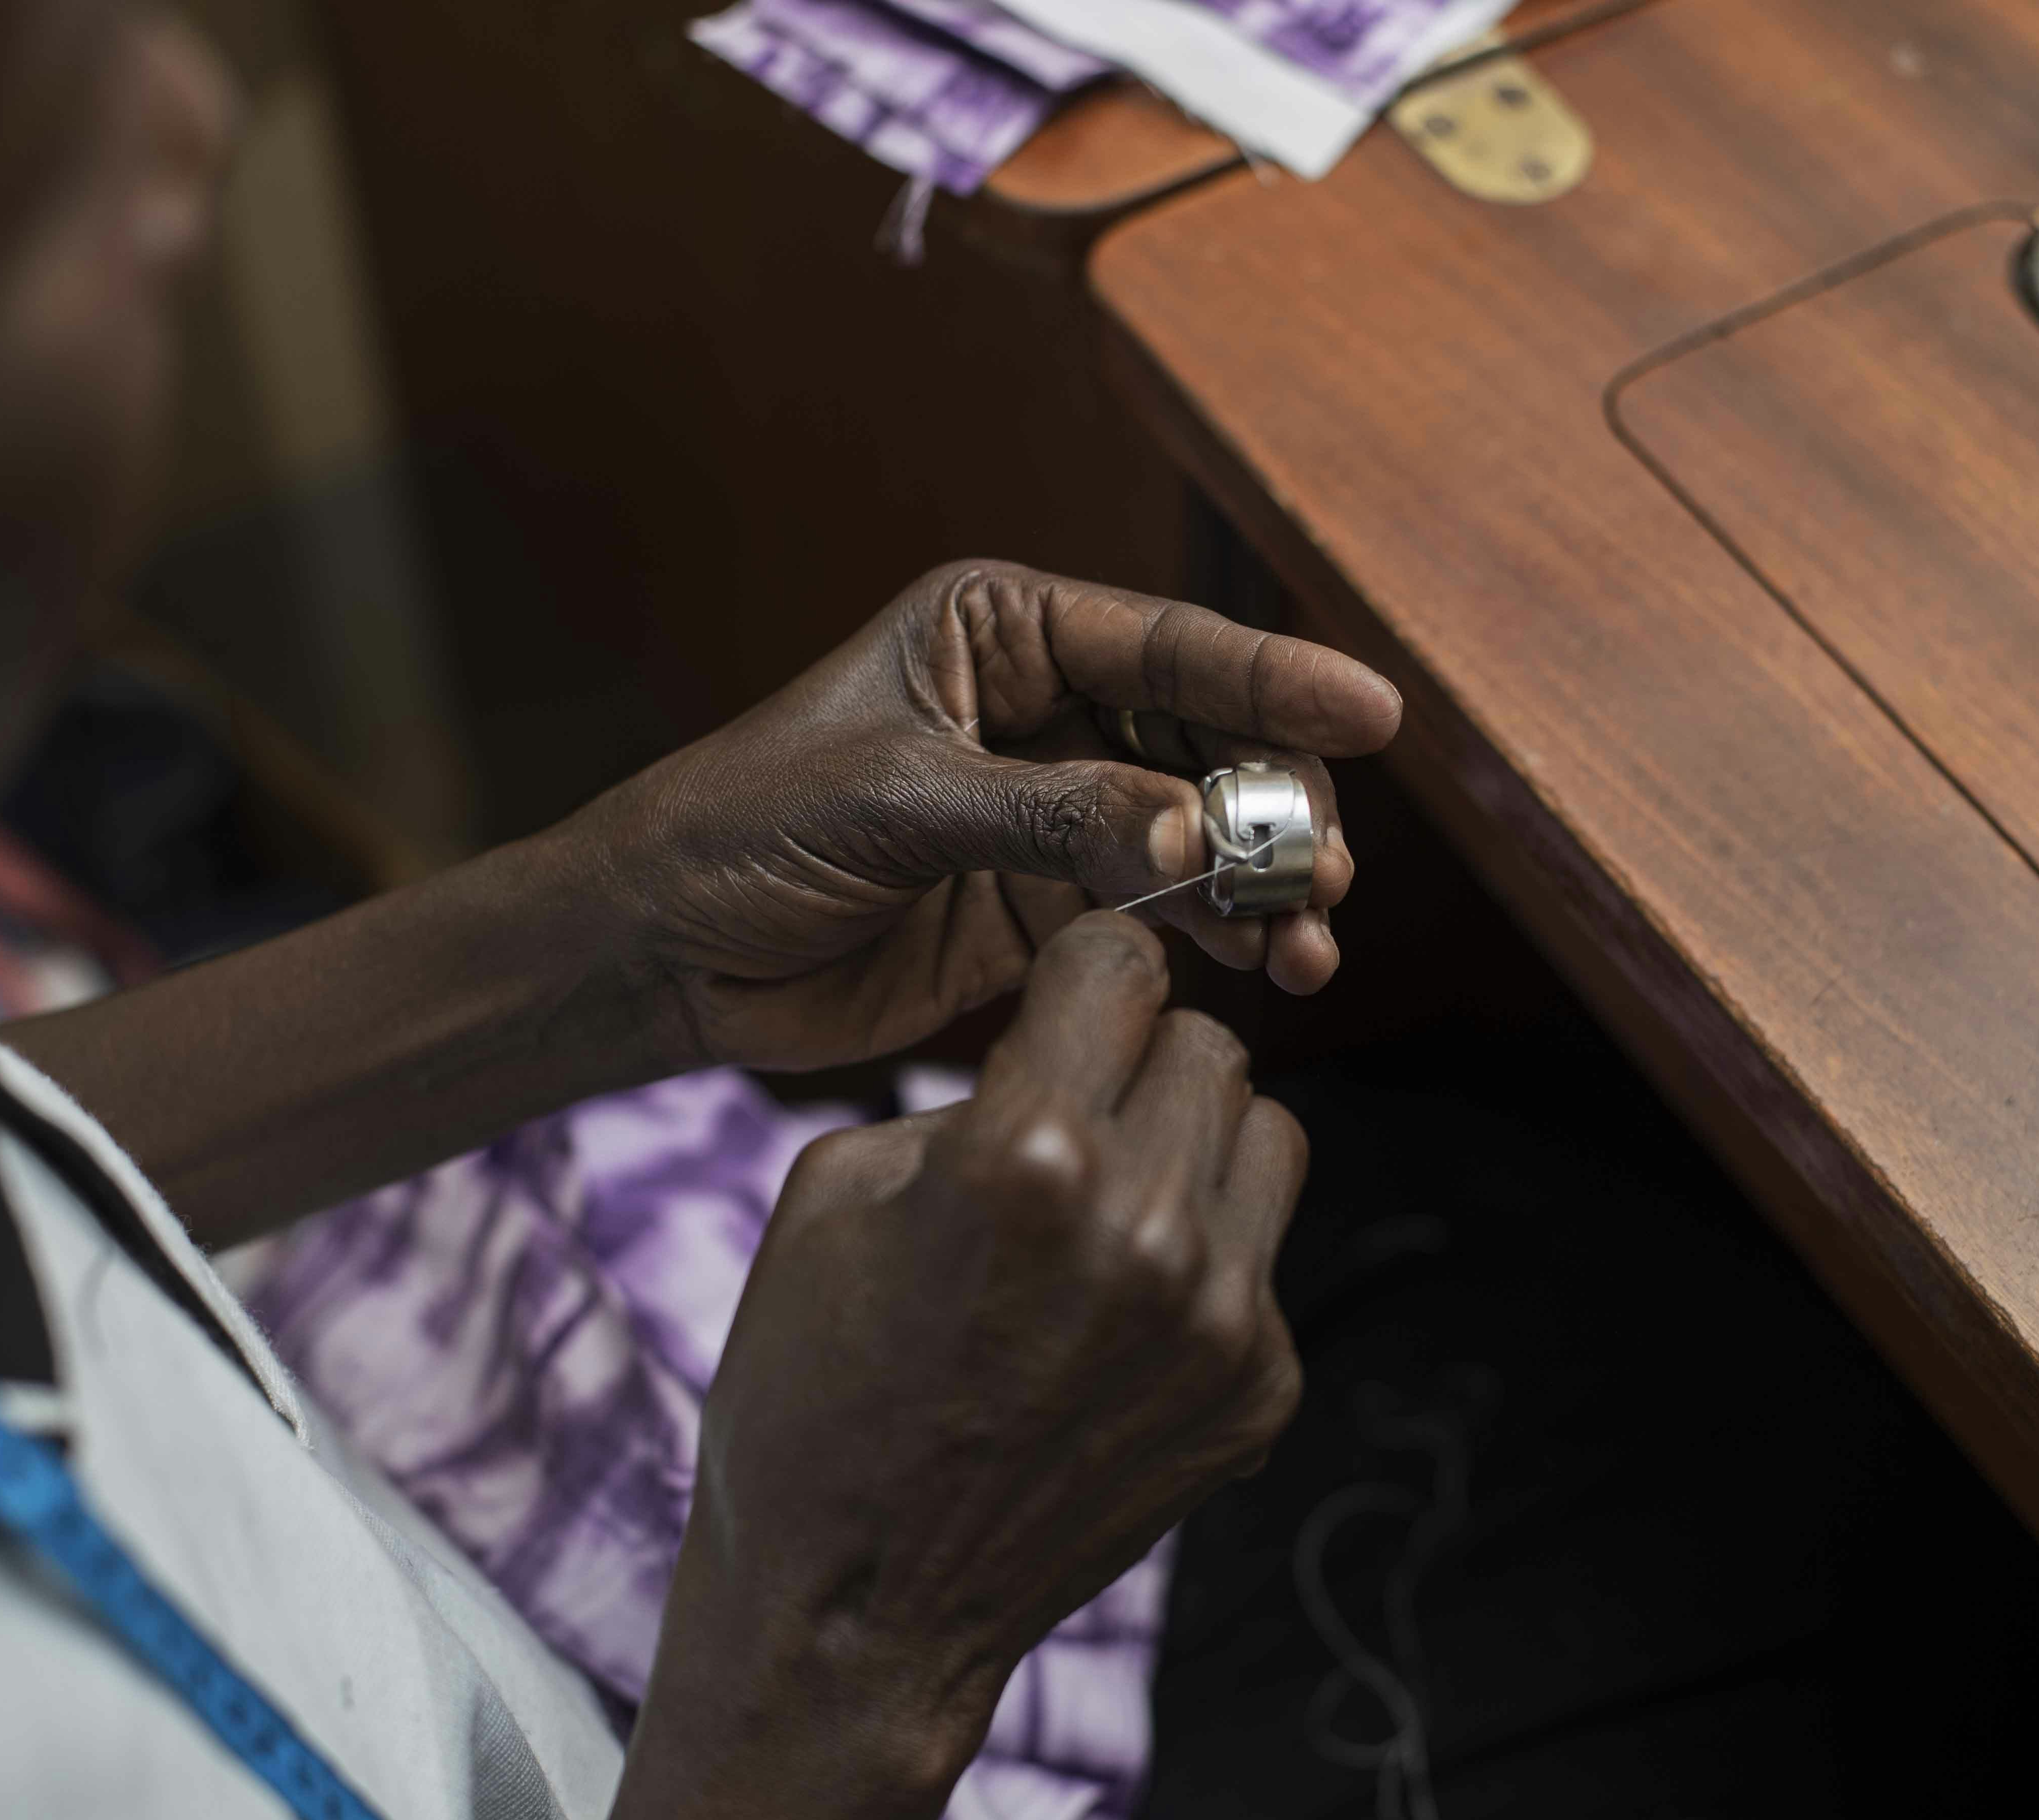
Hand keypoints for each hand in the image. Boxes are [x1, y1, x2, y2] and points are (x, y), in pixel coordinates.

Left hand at [576, 560, 1402, 1071]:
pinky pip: (1161, 910)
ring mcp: (1051, 810)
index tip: (1376, 715)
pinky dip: (1217, 936)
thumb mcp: (897, 805)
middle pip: (1206, 743)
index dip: (1277, 681)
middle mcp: (1042, 710)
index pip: (1167, 647)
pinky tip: (1262, 969)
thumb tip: (1199, 834)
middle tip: (1316, 875)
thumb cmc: (744, 831)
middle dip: (1274, 805)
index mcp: (1001, 631)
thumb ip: (1054, 817)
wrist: (662, 952)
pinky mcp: (1044, 905)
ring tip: (1305, 942)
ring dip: (1260, 883)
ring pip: (1199, 834)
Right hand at [603, 913, 1306, 1819]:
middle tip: (1078, 1112)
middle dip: (1139, 1059)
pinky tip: (1117, 1317)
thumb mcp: (837, 1187)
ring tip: (1113, 1201)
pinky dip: (1204, 1259)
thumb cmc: (815, 1389)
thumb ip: (975, 1088)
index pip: (1121, 960)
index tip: (1067, 1000)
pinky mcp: (1261, 1392)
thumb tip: (1066, 1046)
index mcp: (1029, 1154)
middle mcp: (1146, 1226)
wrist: (855, 1611)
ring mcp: (1220, 1318)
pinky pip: (1264, 1257)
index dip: (1085, 971)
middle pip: (1207, 1043)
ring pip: (1267, 1135)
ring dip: (1195, 1145)